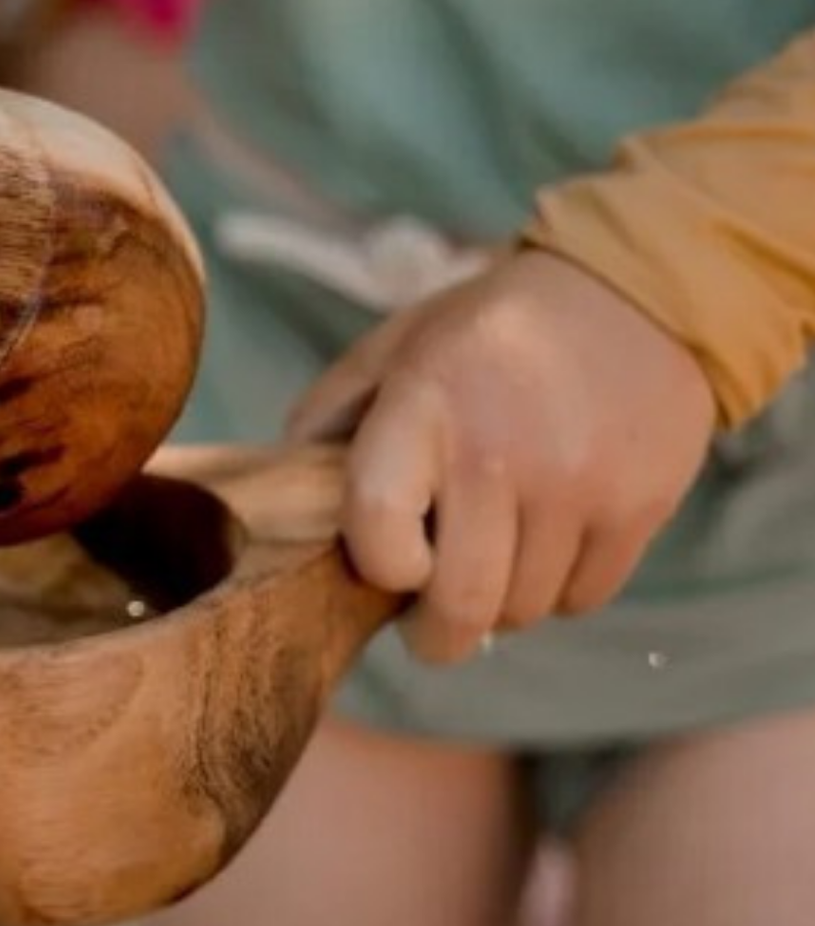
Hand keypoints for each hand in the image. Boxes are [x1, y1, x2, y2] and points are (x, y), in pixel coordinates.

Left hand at [287, 248, 716, 663]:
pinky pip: (583, 598)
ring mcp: (576, 485)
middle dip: (437, 633)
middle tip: (432, 621)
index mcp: (422, 407)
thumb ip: (329, 421)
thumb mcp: (392, 351)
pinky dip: (560, 589)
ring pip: (524, 610)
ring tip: (496, 556)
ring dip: (502, 603)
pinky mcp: (639, 506)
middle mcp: (499, 452)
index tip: (388, 565)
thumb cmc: (488, 335)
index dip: (380, 567)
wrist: (634, 292)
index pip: (378, 529)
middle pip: (462, 604)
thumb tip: (286, 501)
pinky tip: (549, 543)